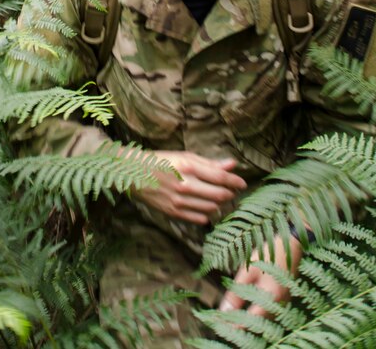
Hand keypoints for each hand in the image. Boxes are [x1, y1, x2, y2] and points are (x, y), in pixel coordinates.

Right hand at [130, 150, 246, 224]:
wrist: (133, 174)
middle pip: (220, 195)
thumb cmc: (161, 161)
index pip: (221, 177)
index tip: (242, 183)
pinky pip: (200, 219)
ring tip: (217, 197)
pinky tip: (204, 206)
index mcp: (189, 167)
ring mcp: (179, 201)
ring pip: (212, 208)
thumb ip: (209, 163)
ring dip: (219, 204)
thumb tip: (232, 165)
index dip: (236, 181)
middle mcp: (185, 185)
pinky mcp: (173, 213)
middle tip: (231, 190)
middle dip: (230, 193)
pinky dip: (207, 213)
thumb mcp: (185, 156)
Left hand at [218, 232, 302, 316]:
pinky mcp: (285, 299)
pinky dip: (257, 314)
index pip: (250, 321)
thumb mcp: (247, 272)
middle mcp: (281, 305)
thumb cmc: (267, 254)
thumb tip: (223, 311)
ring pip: (264, 320)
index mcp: (272, 298)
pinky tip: (245, 309)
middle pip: (259, 324)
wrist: (290, 243)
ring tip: (231, 315)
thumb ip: (236, 294)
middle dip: (240, 324)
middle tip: (223, 320)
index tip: (220, 322)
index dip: (234, 325)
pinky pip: (270, 312)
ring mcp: (285, 303)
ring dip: (249, 320)